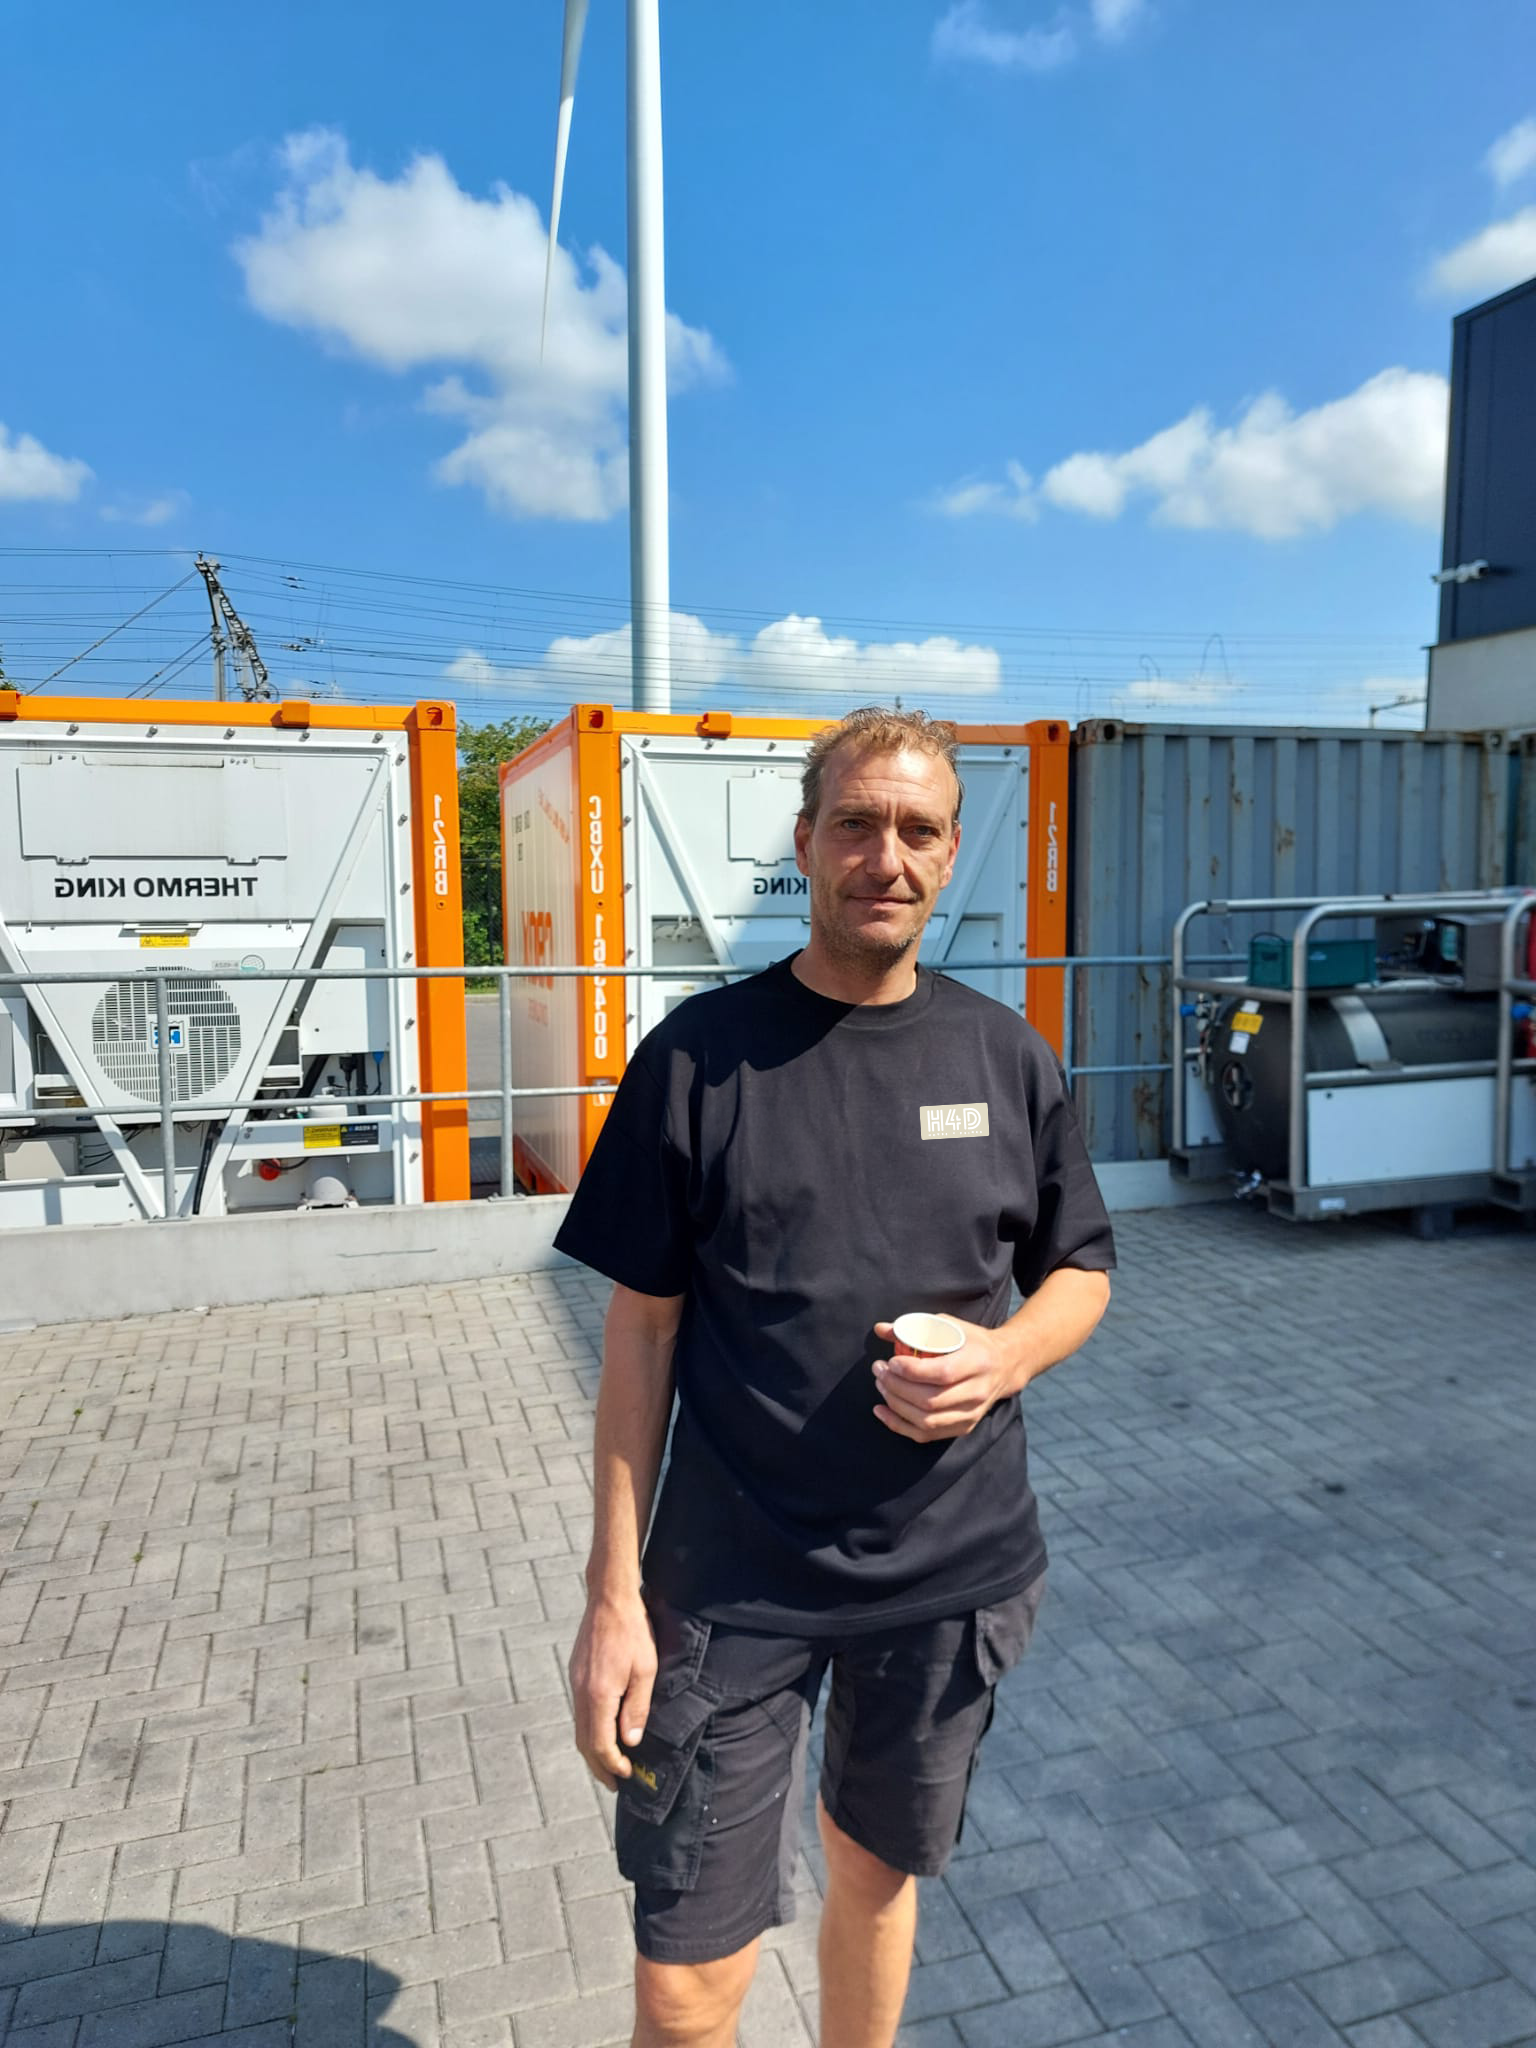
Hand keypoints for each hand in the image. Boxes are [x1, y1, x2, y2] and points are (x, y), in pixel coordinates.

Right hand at [568, 1593, 657, 1790]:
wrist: (609, 1598)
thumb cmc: (633, 1631)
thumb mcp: (645, 1670)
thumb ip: (636, 1709)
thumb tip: (630, 1742)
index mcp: (598, 1695)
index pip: (600, 1744)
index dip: (612, 1764)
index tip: (627, 1775)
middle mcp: (581, 1692)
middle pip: (584, 1742)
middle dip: (598, 1766)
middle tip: (614, 1782)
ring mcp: (575, 1682)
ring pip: (579, 1728)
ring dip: (593, 1749)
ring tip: (609, 1763)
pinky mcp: (575, 1674)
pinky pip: (579, 1711)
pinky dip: (589, 1730)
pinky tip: (602, 1731)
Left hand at [869, 1318, 1022, 1442]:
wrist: (1005, 1365)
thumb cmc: (973, 1342)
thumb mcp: (950, 1326)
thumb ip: (916, 1327)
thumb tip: (881, 1329)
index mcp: (977, 1362)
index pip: (942, 1373)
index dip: (911, 1370)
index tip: (891, 1361)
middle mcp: (977, 1392)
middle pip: (931, 1400)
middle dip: (897, 1387)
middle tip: (879, 1371)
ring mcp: (971, 1413)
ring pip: (927, 1421)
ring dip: (896, 1405)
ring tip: (881, 1386)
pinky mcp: (964, 1427)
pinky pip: (927, 1434)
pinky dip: (900, 1425)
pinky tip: (882, 1411)